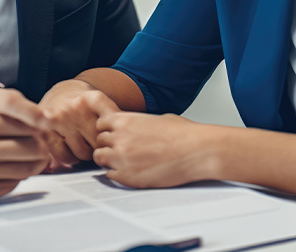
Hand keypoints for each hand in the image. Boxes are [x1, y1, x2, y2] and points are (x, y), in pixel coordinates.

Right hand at [0, 86, 50, 199]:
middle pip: (30, 144)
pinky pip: (15, 182)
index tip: (47, 121)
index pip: (19, 115)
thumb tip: (43, 117)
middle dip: (38, 140)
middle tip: (34, 137)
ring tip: (25, 150)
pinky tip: (7, 163)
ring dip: (34, 159)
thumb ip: (10, 99)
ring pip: (27, 166)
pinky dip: (17, 173)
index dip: (38, 117)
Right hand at [39, 79, 119, 166]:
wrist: (62, 92)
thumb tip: (124, 142)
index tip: (114, 135)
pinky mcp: (46, 131)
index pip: (113, 124)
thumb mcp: (103, 104)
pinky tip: (72, 149)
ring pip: (83, 153)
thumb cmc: (87, 104)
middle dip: (101, 146)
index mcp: (94, 98)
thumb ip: (116, 119)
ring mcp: (59, 119)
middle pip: (99, 143)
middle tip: (98, 140)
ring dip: (86, 153)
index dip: (115, 135)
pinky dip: (70, 158)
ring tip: (84, 143)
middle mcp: (76, 107)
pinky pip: (64, 156)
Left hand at [93, 112, 214, 188]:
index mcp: (125, 120)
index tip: (115, 134)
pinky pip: (110, 176)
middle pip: (99, 141)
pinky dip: (117, 174)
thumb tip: (137, 128)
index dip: (108, 130)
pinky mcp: (129, 177)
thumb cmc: (183, 134)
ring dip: (109, 160)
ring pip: (100, 158)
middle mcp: (119, 138)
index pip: (101, 124)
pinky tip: (130, 172)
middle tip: (121, 149)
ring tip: (123, 161)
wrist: (197, 151)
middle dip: (108, 144)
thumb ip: (139, 123)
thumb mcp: (157, 118)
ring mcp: (122, 159)